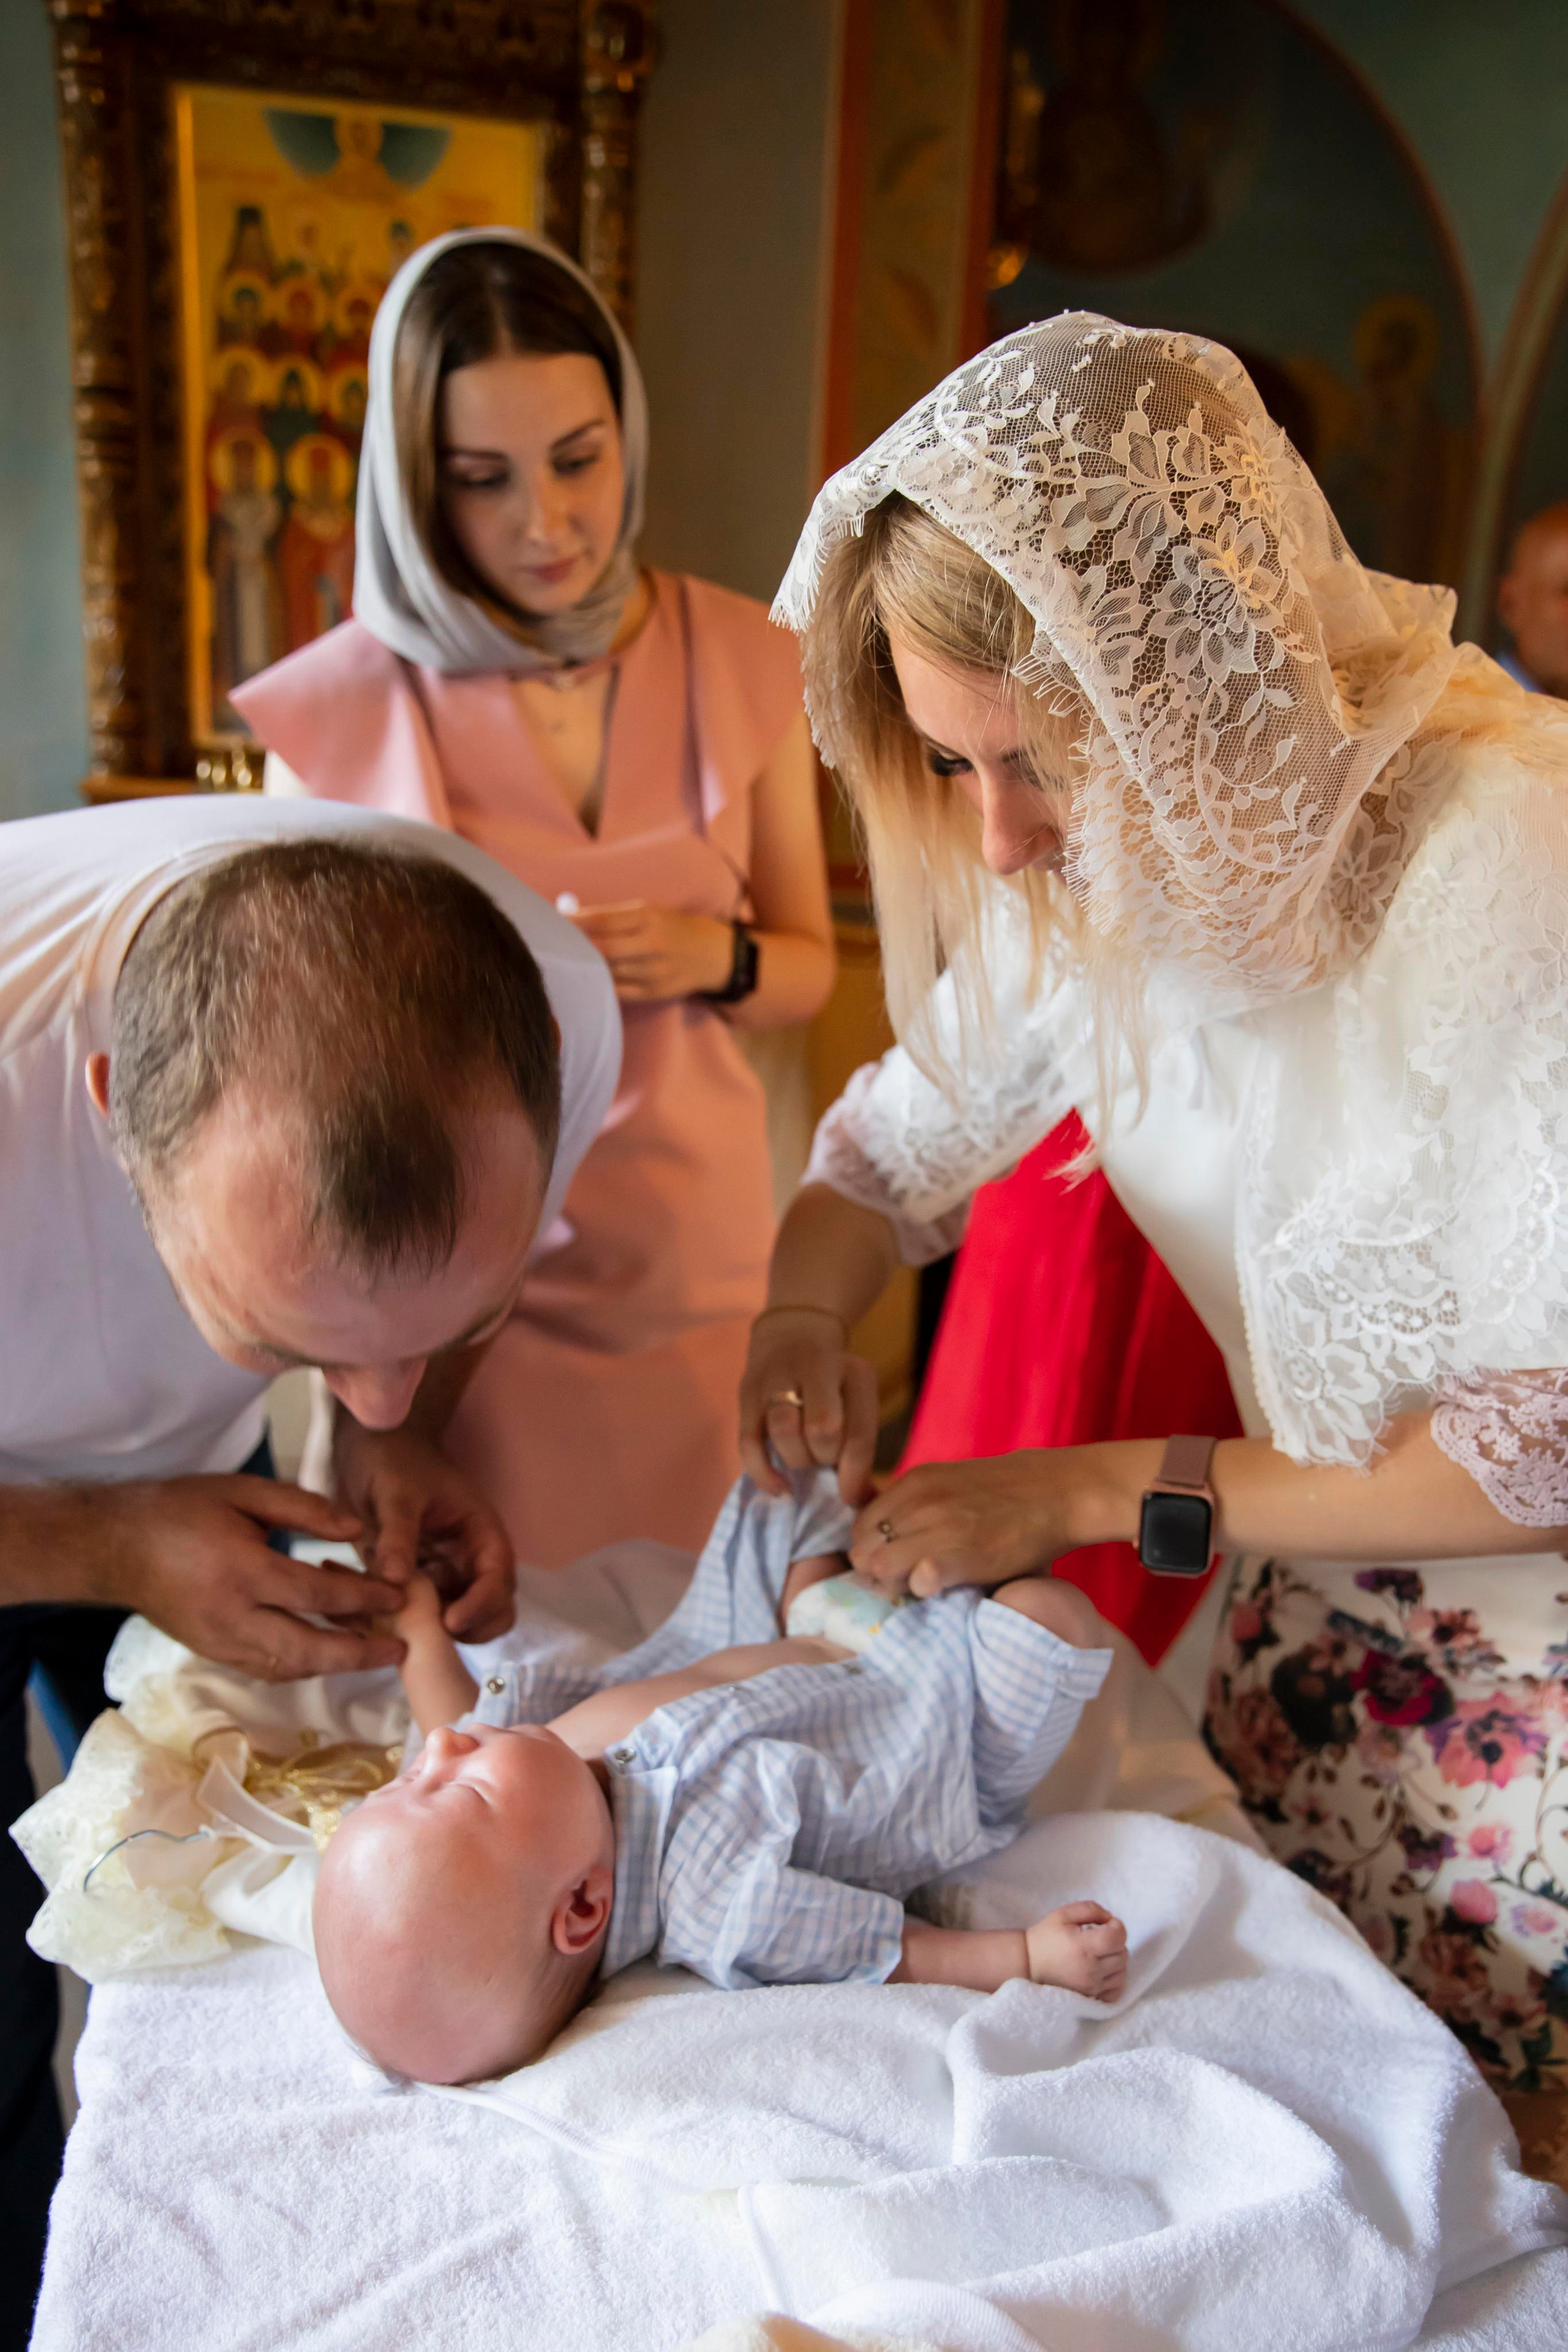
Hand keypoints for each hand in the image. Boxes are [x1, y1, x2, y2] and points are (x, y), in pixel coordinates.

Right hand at [96, 1475, 407, 1681]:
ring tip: (373, 1653)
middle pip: (307, 1649)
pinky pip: (266, 1667)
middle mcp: (232, 1617)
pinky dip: (302, 1664)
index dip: (363, 1598)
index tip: (397, 1595)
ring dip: (333, 1665)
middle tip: (398, 1649)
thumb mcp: (244, 1491)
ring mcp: (219, 1642)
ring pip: (288, 1667)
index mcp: (242, 1571)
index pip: (316, 1595)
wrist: (116, 1546)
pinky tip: (328, 1653)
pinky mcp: (211, 1653)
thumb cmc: (182, 1509)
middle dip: (358, 1654)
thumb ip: (304, 1507)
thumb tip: (357, 1528)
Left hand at [333, 1421, 514, 1641]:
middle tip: (433, 1636)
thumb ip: (398, 1534)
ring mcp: (450, 1575)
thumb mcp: (396, 1493)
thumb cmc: (394, 1463)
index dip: (483, 1605)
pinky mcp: (424, 1586)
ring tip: (402, 1631)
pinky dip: (411, 1628)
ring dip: (441, 1634)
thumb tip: (396, 1581)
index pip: (499, 1577)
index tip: (451, 1622)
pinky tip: (381, 1626)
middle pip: (495, 1609)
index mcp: (481, 1532)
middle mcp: (472, 1560)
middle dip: (473, 1629)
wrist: (373, 1450)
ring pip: (464, 1621)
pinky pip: (426, 1616)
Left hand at [566, 900, 733, 1002]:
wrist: (710, 954)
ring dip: (582, 967)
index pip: (602, 919)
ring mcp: (653, 972)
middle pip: (602, 949)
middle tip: (550, 944)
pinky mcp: (652, 993)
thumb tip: (568, 915)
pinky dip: (597, 984)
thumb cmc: (669, 928)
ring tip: (562, 961)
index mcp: (648, 918)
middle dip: (574, 947)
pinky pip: (616, 991)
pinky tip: (583, 979)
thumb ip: (612, 915)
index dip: (574, 922)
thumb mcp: (648, 911)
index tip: (552, 920)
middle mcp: (651, 945)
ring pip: (607, 972)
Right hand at [738, 1307, 878, 1504]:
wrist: (791, 1337)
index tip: (851, 1498)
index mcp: (855, 1372)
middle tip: (825, 1456)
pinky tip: (780, 1487)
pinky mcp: (747, 1393)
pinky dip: (764, 1473)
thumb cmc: (834, 1386)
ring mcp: (776, 1377)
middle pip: (822, 1430)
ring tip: (804, 1457)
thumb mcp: (858, 1403)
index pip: (859, 1433)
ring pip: (783, 1430)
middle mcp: (816, 1367)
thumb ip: (861, 1450)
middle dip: (825, 1457)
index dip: (855, 1476)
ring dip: (797, 1459)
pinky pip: (748, 1443)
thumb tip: (866, 1503)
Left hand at [849, 1450, 1086, 1595]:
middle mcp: (918, 1501)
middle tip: (905, 1580)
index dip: (870, 1550)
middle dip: (876, 1571)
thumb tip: (882, 1535)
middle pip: (862, 1550)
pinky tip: (940, 1586)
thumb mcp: (947, 1483)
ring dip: (896, 1584)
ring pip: (879, 1568)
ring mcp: (939, 1526)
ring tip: (924, 1584)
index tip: (892, 1563)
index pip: (859, 1526)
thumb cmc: (1004, 1495)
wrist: (1057, 1492)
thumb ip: (913, 1504)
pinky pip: (917, 1579)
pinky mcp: (963, 1555)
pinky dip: (921, 1588)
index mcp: (912, 1482)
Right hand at [1025, 1902, 1128, 2000]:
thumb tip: (1111, 1918)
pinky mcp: (1091, 1997)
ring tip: (1099, 1954)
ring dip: (1116, 1960)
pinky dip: (1115, 1980)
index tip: (1106, 1923)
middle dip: (1115, 1942)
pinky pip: (1116, 1991)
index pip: (1118, 1937)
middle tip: (1099, 1937)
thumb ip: (1091, 1909)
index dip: (1117, 1926)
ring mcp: (1092, 1987)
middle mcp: (1090, 1970)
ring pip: (1122, 1972)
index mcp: (1083, 1946)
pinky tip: (1104, 1970)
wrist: (1028, 1964)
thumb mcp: (1064, 1913)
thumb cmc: (1046, 1936)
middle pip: (1122, 1954)